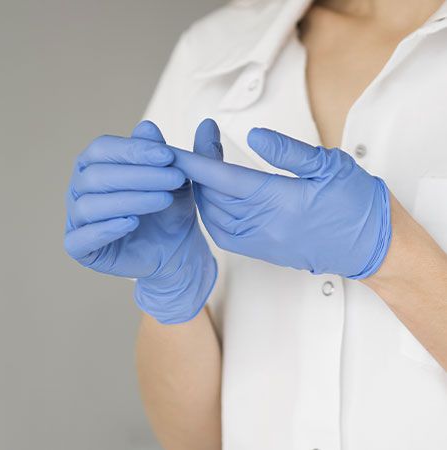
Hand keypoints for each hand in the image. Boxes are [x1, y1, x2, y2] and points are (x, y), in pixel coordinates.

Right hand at [64, 121, 216, 323]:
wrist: (176, 248)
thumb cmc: (170, 208)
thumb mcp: (172, 179)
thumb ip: (162, 154)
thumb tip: (148, 125)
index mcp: (94, 164)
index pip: (103, 149)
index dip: (134, 150)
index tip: (168, 156)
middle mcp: (80, 189)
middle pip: (97, 175)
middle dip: (139, 175)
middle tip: (175, 178)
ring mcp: (77, 219)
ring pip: (90, 205)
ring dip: (130, 200)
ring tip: (164, 199)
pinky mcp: (80, 248)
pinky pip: (81, 239)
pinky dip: (105, 229)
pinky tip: (132, 223)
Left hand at [172, 119, 390, 278]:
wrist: (375, 248)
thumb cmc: (360, 207)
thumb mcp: (330, 166)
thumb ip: (288, 152)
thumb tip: (256, 136)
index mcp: (281, 202)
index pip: (223, 179)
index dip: (195, 162)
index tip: (175, 152)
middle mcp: (266, 227)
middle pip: (214, 197)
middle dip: (198, 170)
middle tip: (202, 144)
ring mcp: (265, 243)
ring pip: (215, 218)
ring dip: (203, 194)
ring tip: (205, 170)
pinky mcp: (267, 252)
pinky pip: (226, 236)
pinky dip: (213, 215)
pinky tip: (215, 201)